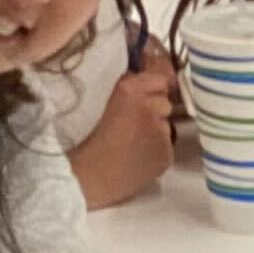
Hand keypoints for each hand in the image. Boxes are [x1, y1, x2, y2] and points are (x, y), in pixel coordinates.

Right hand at [69, 56, 174, 209]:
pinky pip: (166, 146)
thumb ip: (129, 87)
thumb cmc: (87, 137)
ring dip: (156, 128)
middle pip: (164, 102)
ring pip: (166, 123)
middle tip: (135, 122)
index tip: (145, 95)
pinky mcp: (166, 154)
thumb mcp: (103, 100)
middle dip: (154, 108)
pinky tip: (139, 156)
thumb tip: (145, 77)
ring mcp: (161, 131)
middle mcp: (151, 106)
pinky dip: (156, 149)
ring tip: (136, 141)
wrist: (88, 175)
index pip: (160, 78)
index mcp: (130, 90)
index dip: (153, 87)